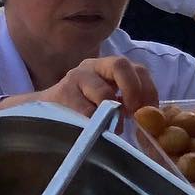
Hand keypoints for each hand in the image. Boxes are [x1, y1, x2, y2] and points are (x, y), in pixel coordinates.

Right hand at [0, 54, 158, 121]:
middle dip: (133, 91)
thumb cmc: (82, 109)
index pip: (138, 69)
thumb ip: (127, 104)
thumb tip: (151, 119)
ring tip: (112, 128)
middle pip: (120, 65)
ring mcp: (76, 77)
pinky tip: (94, 129)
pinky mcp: (62, 93)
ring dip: (112, 114)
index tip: (151, 112)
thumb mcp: (107, 101)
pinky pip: (86, 110)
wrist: (43, 113)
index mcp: (109, 67)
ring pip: (103, 92)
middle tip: (134, 114)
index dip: (148, 90)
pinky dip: (95, 123)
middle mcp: (93, 66)